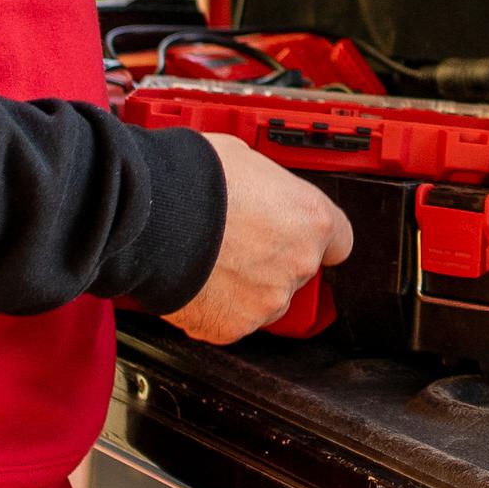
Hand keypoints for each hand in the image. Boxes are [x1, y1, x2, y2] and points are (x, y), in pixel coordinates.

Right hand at [160, 134, 355, 341]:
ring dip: (244, 286)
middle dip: (271, 260)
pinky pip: (230, 319)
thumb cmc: (193, 180)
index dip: (313, 237)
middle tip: (237, 242)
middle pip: (297, 271)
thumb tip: (261, 191)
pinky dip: (215, 307)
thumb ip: (269, 189)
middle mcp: (298, 263)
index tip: (298, 236)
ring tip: (210, 260)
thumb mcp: (247, 161)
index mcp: (311, 219)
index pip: (338, 241)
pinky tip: (197, 281)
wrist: (150, 216)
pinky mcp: (233, 326)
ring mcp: (268, 299)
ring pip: (264, 299)